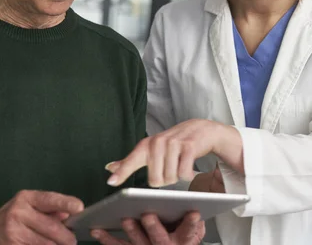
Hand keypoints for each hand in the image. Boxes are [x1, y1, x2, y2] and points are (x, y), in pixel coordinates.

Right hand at [0, 190, 82, 244]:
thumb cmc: (9, 220)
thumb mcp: (25, 208)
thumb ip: (47, 210)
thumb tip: (68, 215)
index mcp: (26, 198)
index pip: (50, 199)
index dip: (66, 203)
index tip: (80, 208)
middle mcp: (18, 212)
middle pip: (52, 228)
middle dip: (66, 237)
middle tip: (72, 241)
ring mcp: (13, 231)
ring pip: (46, 244)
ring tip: (58, 244)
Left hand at [91, 212, 204, 244]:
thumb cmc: (179, 235)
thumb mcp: (190, 227)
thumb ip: (190, 218)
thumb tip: (193, 204)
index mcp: (182, 240)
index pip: (189, 231)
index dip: (191, 222)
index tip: (193, 212)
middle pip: (159, 238)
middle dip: (153, 226)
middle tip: (148, 215)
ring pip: (138, 242)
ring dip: (131, 231)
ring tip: (125, 219)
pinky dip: (107, 239)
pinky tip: (97, 231)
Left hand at [105, 119, 240, 187]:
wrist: (202, 129)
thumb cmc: (175, 142)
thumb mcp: (151, 149)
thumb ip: (131, 160)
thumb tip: (109, 168)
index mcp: (147, 145)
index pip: (132, 160)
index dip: (122, 172)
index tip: (111, 182)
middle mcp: (157, 143)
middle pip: (155, 181)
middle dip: (164, 180)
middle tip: (171, 167)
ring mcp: (173, 144)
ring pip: (170, 178)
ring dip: (177, 177)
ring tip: (180, 164)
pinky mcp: (188, 147)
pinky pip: (183, 173)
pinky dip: (188, 174)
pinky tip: (189, 166)